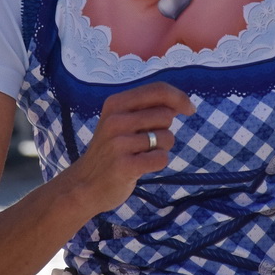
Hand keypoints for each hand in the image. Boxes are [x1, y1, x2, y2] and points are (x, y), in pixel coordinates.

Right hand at [59, 82, 193, 217]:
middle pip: (166, 115)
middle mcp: (115, 120)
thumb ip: (148, 108)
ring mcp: (118, 143)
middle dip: (164, 129)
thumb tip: (183, 103)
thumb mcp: (121, 121)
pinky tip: (141, 166)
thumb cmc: (111, 150)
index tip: (190, 109)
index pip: (158, 89)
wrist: (84, 185)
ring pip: (166, 138)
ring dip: (161, 149)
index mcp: (115, 103)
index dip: (179, 97)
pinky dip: (157, 163)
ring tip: (140, 155)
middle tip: (144, 142)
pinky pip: (161, 158)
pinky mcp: (124, 166)